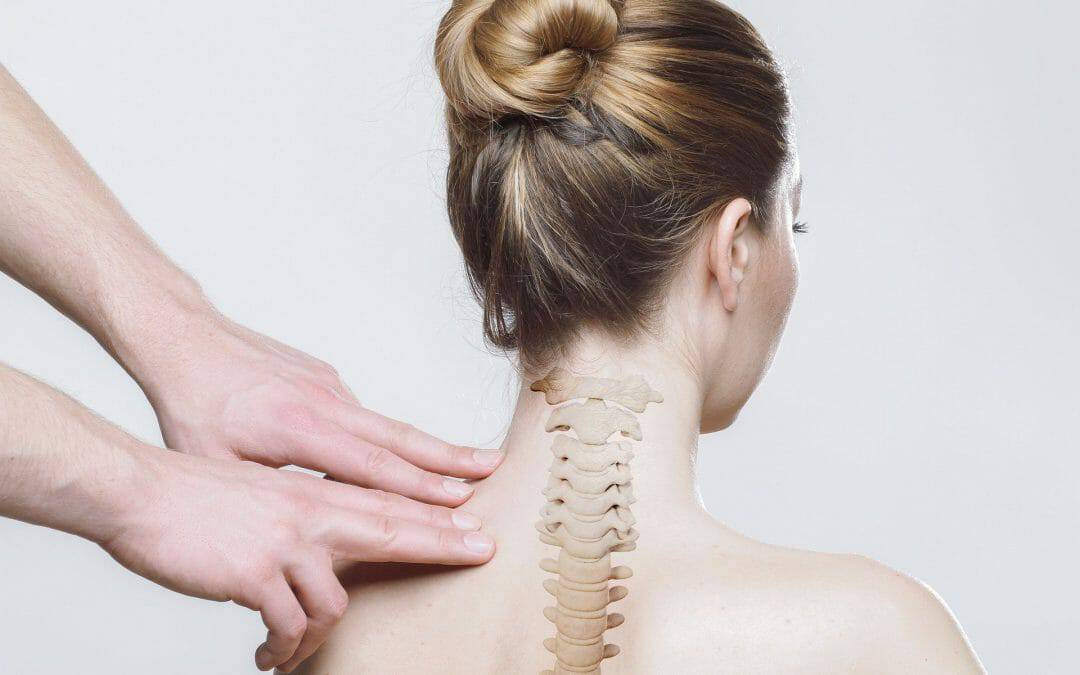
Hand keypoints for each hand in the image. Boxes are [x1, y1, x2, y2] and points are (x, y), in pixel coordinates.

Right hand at [101, 446, 494, 671]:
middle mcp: (310, 513)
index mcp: (313, 494)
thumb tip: (329, 548)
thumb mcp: (265, 496)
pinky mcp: (256, 575)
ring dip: (319, 638)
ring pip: (336, 604)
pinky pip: (289, 626)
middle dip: (443, 543)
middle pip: (394, 529)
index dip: (436, 515)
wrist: (142, 492)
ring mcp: (287, 543)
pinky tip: (269, 654)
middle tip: (483, 551)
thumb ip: (304, 516)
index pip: (389, 504)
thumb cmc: (198, 497)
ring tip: (291, 652)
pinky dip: (285, 648)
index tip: (475, 521)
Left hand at [133, 307, 502, 505]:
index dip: (417, 488)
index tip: (458, 501)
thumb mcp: (213, 465)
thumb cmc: (192, 405)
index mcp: (297, 428)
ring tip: (473, 465)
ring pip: (390, 423)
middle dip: (450, 459)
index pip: (370, 466)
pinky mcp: (326, 377)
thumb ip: (267, 495)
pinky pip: (367, 413)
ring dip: (432, 448)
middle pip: (399, 437)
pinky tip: (416, 455)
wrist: (184, 338)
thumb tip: (308, 527)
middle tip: (494, 471)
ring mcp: (329, 386)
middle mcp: (324, 402)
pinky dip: (397, 437)